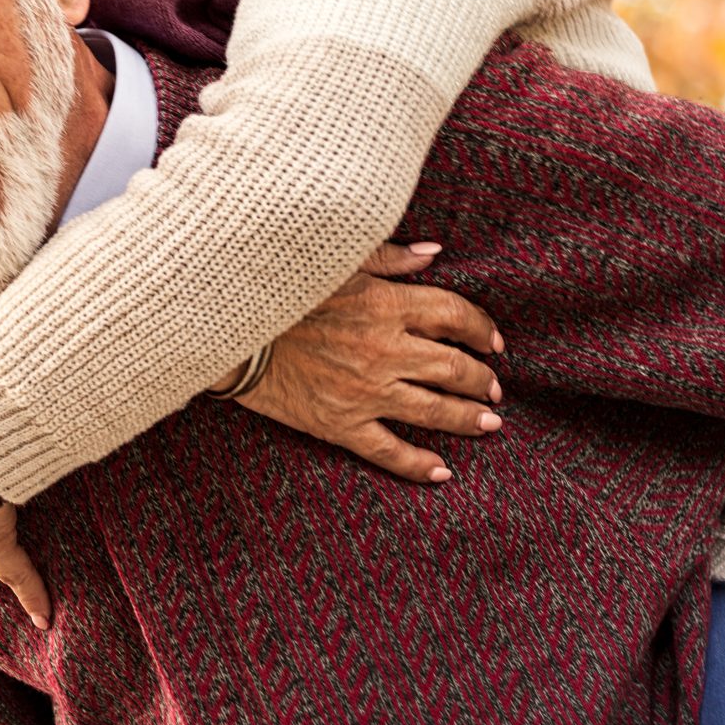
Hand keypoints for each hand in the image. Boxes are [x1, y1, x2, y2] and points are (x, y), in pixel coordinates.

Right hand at [238, 242, 504, 482]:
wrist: (229, 331)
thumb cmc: (283, 291)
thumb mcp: (337, 262)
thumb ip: (389, 257)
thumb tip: (434, 253)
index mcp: (385, 305)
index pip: (454, 315)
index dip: (482, 329)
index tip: (493, 341)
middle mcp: (384, 350)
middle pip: (454, 368)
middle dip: (482, 380)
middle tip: (495, 389)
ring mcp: (364, 392)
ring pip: (433, 411)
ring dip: (468, 418)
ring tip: (489, 424)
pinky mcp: (340, 424)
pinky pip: (388, 450)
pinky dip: (418, 464)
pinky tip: (441, 472)